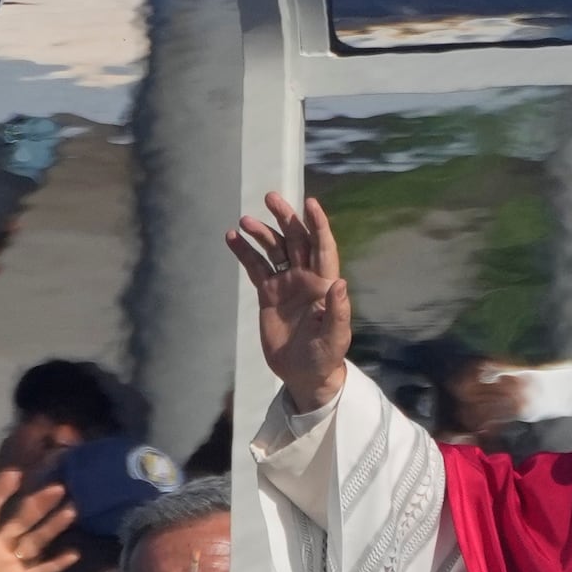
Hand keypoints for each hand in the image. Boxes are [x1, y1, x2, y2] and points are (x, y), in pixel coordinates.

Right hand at [228, 193, 354, 413]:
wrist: (304, 374)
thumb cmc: (325, 355)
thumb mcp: (335, 336)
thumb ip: (337, 310)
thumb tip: (339, 282)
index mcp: (325, 282)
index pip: (322, 246)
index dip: (318, 224)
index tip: (310, 203)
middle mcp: (306, 278)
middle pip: (296, 240)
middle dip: (285, 218)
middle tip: (270, 197)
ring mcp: (286, 284)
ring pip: (274, 250)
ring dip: (261, 233)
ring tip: (244, 222)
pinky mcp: (268, 294)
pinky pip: (256, 267)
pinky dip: (245, 252)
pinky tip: (232, 238)